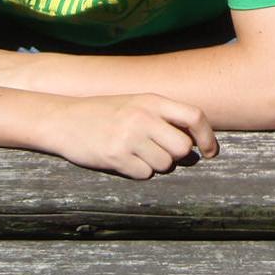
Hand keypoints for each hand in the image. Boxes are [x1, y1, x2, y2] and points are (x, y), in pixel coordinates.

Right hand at [39, 92, 218, 178]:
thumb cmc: (104, 112)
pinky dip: (138, 172)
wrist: (63, 119)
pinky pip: (144, 174)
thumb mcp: (136, 102)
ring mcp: (129, 136)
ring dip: (156, 165)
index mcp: (152, 100)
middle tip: (160, 152)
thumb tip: (194, 139)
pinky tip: (124, 160)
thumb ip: (163, 115)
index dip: (207, 136)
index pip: (195, 116)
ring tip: (137, 153)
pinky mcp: (115, 156)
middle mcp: (144, 116)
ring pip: (165, 164)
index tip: (210, 152)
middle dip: (176, 155)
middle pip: (182, 147)